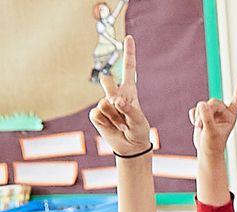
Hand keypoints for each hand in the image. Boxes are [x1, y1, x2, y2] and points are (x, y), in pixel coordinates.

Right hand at [89, 35, 150, 155]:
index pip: (128, 69)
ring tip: (122, 125)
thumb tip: (115, 101)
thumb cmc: (138, 131)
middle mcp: (115, 94)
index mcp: (129, 91)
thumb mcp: (139, 120)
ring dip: (114, 116)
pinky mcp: (97, 115)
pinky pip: (98, 114)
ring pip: (105, 102)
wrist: (132, 147)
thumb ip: (128, 109)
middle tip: (119, 106)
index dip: (129, 53)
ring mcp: (105, 104)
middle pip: (107, 81)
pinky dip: (107, 122)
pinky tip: (113, 128)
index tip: (129, 37)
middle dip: (111, 91)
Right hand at [189, 77, 236, 156]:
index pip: (236, 100)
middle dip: (207, 112)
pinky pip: (195, 109)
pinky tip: (197, 126)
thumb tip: (202, 104)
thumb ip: (207, 118)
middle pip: (213, 101)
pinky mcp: (202, 115)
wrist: (206, 152)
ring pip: (202, 105)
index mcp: (231, 116)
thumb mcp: (211, 132)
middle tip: (204, 125)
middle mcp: (223, 113)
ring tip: (202, 129)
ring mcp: (212, 113)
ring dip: (199, 117)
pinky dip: (194, 118)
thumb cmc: (213, 145)